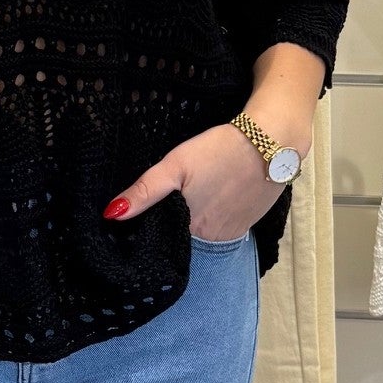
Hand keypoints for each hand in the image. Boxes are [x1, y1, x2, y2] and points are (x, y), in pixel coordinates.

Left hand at [103, 119, 308, 240]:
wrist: (272, 142)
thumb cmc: (219, 150)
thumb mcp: (175, 165)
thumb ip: (144, 192)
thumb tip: (110, 215)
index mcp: (188, 228)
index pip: (160, 238)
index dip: (151, 227)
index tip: (144, 216)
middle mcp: (210, 240)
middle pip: (182, 238)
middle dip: (172, 225)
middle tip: (171, 199)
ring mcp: (231, 234)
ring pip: (202, 234)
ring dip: (194, 223)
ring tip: (193, 197)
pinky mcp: (248, 225)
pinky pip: (222, 229)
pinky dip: (215, 218)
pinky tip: (213, 199)